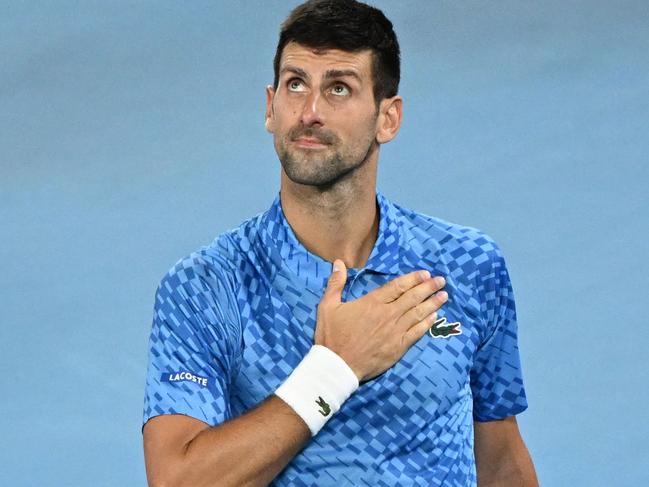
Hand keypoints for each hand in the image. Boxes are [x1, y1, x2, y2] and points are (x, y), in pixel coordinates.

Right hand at [314, 259, 447, 381]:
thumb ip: (335, 283)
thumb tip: (338, 263)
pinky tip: (435, 317)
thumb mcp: (327, 306)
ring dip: (433, 303)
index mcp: (372, 302)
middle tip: (441, 280)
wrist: (338, 366)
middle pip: (413, 297)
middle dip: (428, 287)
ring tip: (444, 295)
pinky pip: (417, 332)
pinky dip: (427, 323)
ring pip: (418, 313)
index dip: (413, 279)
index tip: (425, 273)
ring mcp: (395, 331)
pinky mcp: (398, 347)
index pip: (398, 286)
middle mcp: (387, 314)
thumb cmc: (331, 336)